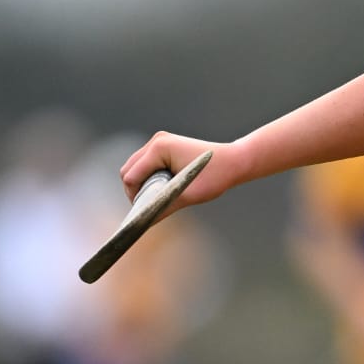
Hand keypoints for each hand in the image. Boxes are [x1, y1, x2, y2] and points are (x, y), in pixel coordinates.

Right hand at [120, 133, 237, 211]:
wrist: (235, 161)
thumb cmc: (216, 176)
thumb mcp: (189, 196)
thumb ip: (164, 208)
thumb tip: (145, 222)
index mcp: (159, 148)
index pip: (131, 177)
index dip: (135, 196)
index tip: (143, 212)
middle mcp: (156, 141)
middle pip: (128, 170)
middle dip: (136, 190)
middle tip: (151, 207)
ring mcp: (159, 141)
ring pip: (134, 167)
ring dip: (142, 183)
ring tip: (158, 198)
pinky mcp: (163, 145)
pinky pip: (145, 164)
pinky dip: (148, 176)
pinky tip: (162, 188)